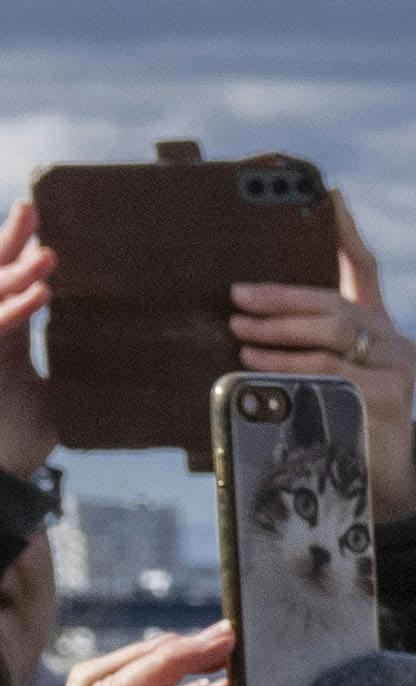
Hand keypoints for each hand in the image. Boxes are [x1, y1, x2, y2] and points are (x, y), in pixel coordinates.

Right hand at [0, 196, 52, 477]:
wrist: (0, 477)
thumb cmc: (22, 437)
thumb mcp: (55, 393)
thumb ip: (77, 367)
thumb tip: (132, 353)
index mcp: (3, 334)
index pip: (6, 280)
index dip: (14, 248)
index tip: (34, 217)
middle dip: (8, 240)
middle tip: (30, 207)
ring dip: (18, 273)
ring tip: (48, 250)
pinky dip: (17, 309)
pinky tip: (41, 294)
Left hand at [231, 195, 415, 526]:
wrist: (380, 480)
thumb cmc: (342, 422)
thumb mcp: (327, 376)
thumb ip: (305, 344)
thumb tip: (241, 315)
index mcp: (378, 326)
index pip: (365, 269)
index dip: (346, 231)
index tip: (329, 194)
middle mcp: (394, 340)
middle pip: (336, 303)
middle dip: (282, 297)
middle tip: (237, 297)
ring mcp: (397, 367)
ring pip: (333, 333)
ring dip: (279, 331)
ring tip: (240, 332)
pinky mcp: (391, 396)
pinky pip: (331, 372)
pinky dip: (288, 368)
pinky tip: (257, 368)